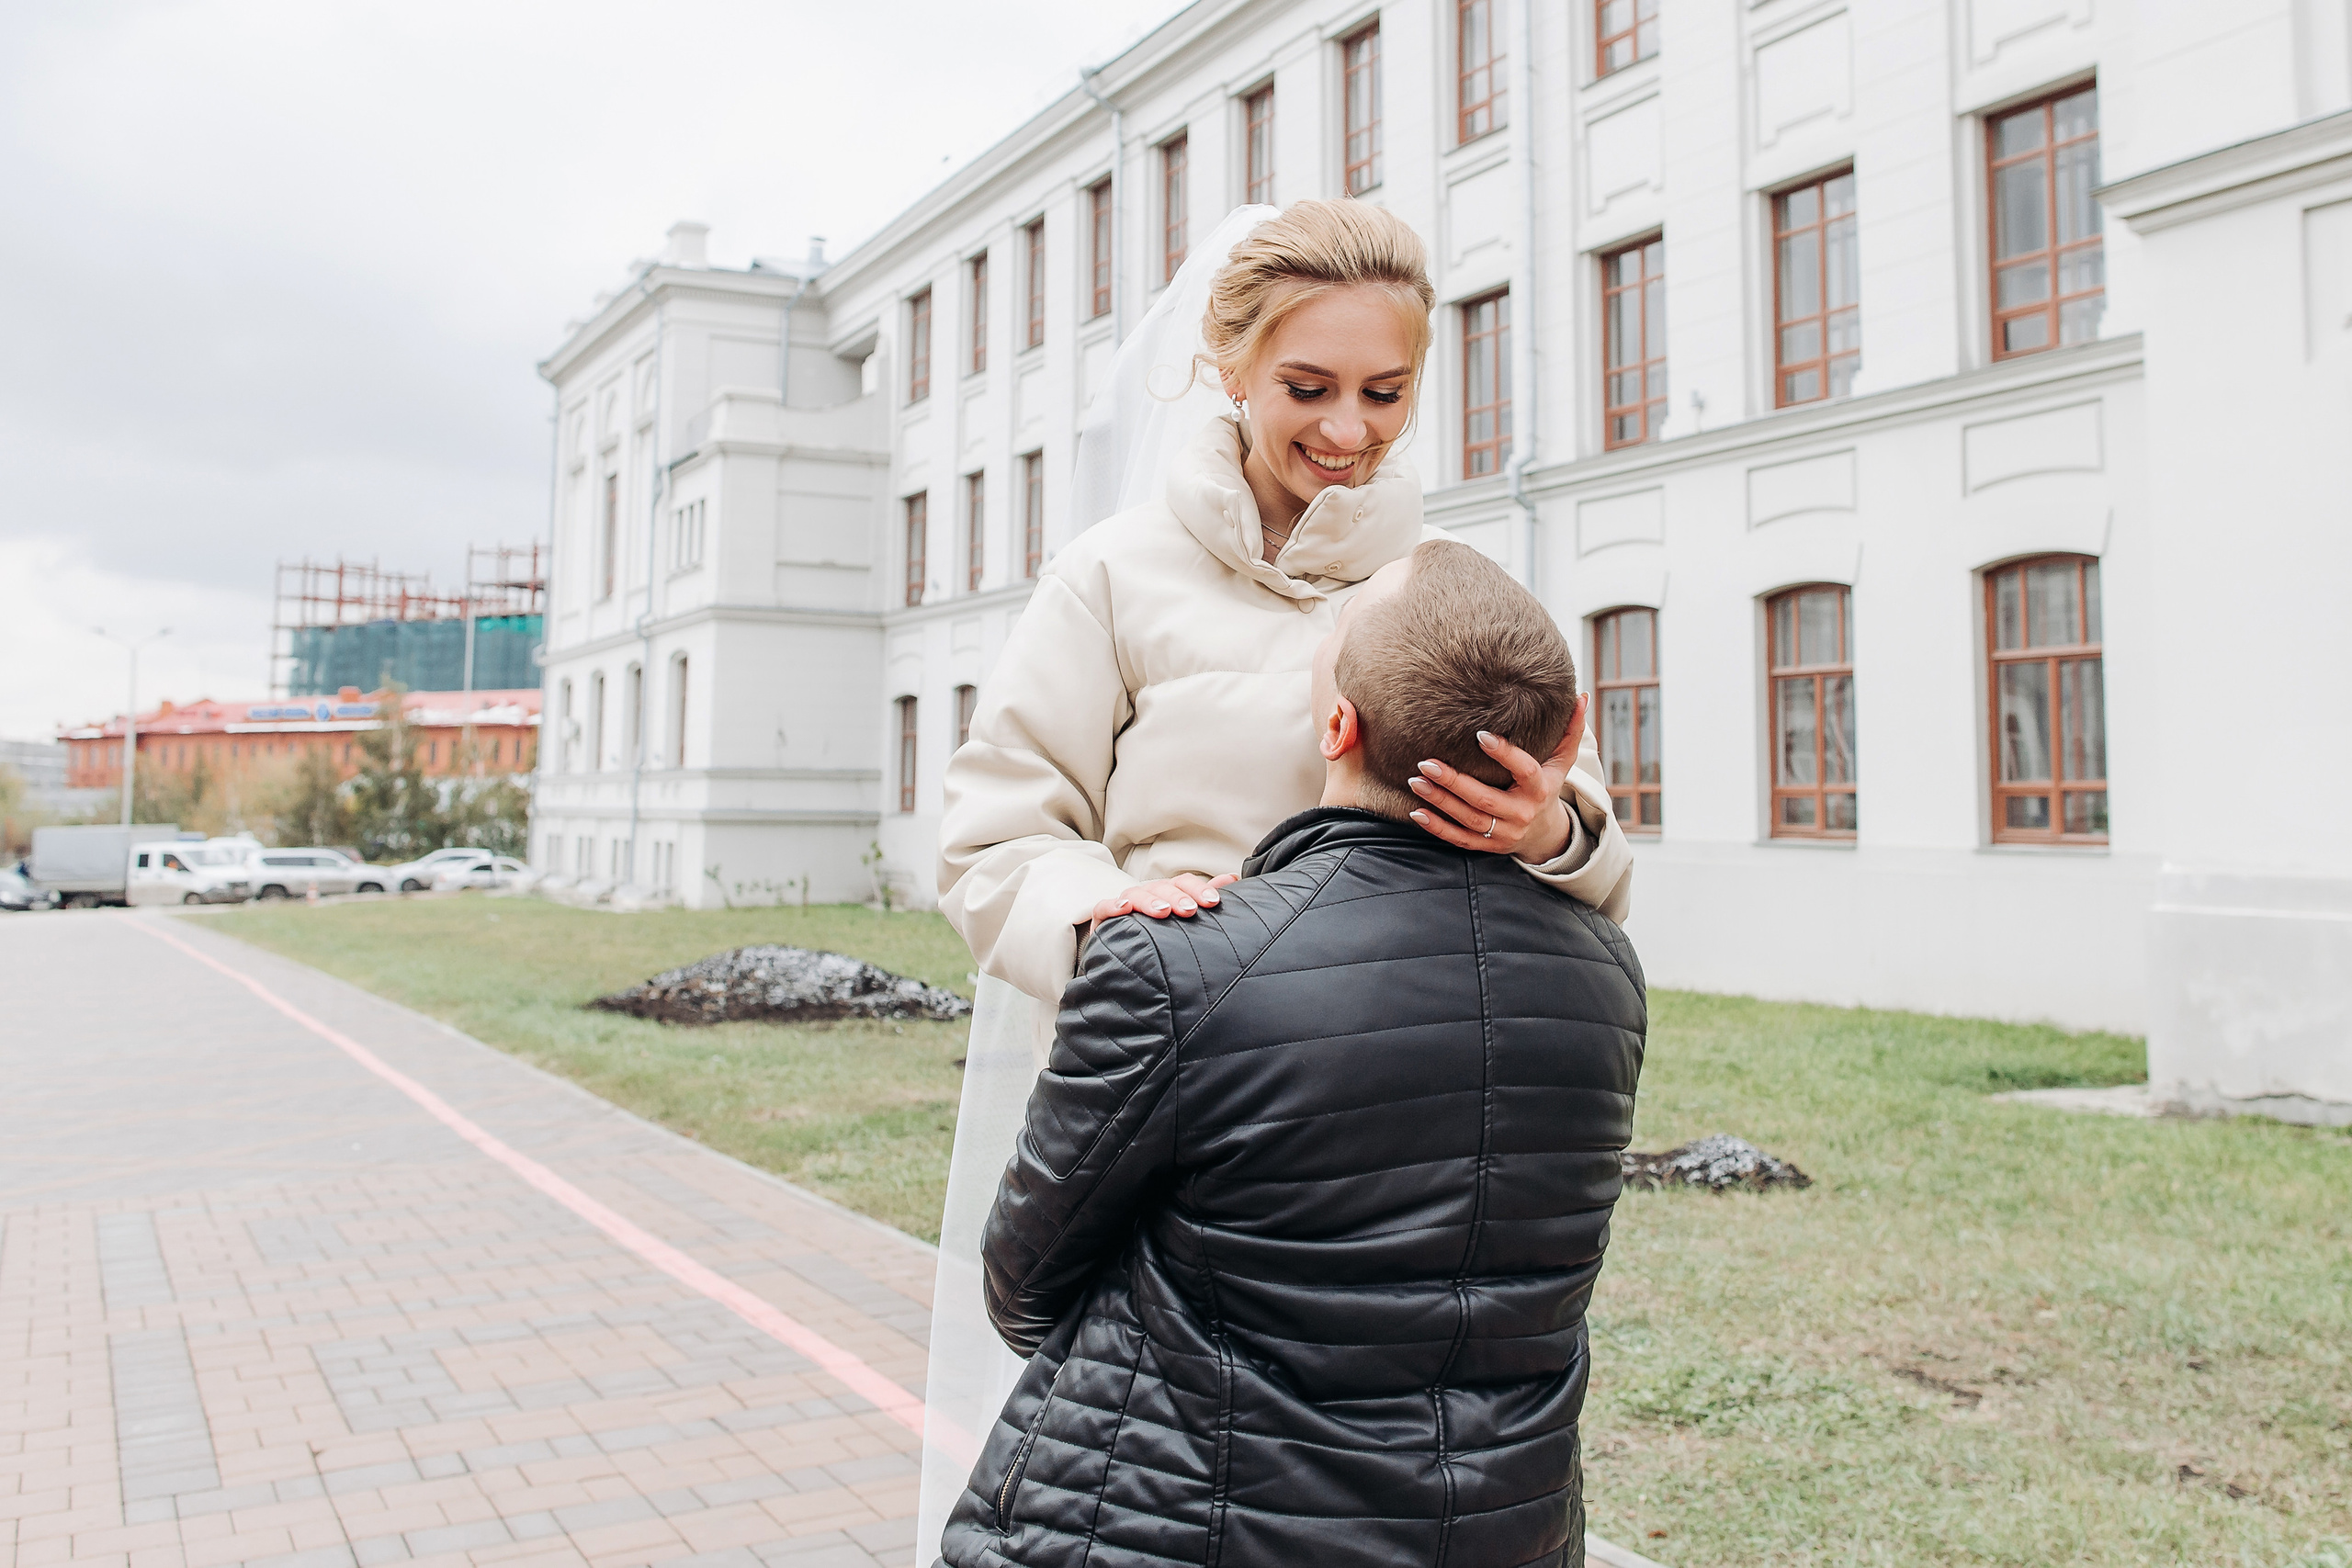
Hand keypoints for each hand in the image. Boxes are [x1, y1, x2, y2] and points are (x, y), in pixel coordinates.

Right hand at [1087, 873, 1239, 938]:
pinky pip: (1104, 908)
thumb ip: (1205, 898)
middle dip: (1177, 897)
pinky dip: (1112, 905)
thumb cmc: (1159, 935)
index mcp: (1168, 893)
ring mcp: (1124, 904)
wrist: (1123, 956)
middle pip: (1162, 887)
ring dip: (1150, 900)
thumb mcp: (1184, 919)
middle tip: (1190, 910)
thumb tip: (1233, 879)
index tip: (1214, 901)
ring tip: (1162, 911)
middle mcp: (1148, 895)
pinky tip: (1124, 908)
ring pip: (1136, 893)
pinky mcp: (1103, 919)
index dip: (1198, 888)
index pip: (1183, 883)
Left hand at [1406, 694, 1588, 862]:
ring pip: (1469, 820)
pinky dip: (1438, 828)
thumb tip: (1581, 697)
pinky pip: (1460, 840)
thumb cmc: (1547, 786)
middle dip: (1455, 782)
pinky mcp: (1488, 846)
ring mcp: (1505, 833)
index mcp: (1541, 789)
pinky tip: (1417, 813)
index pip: (1525, 771)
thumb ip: (1571, 730)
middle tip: (1427, 762)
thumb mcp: (1562, 761)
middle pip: (1486, 800)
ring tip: (1416, 780)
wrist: (1543, 833)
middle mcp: (1523, 814)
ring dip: (1440, 801)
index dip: (1505, 754)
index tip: (1480, 735)